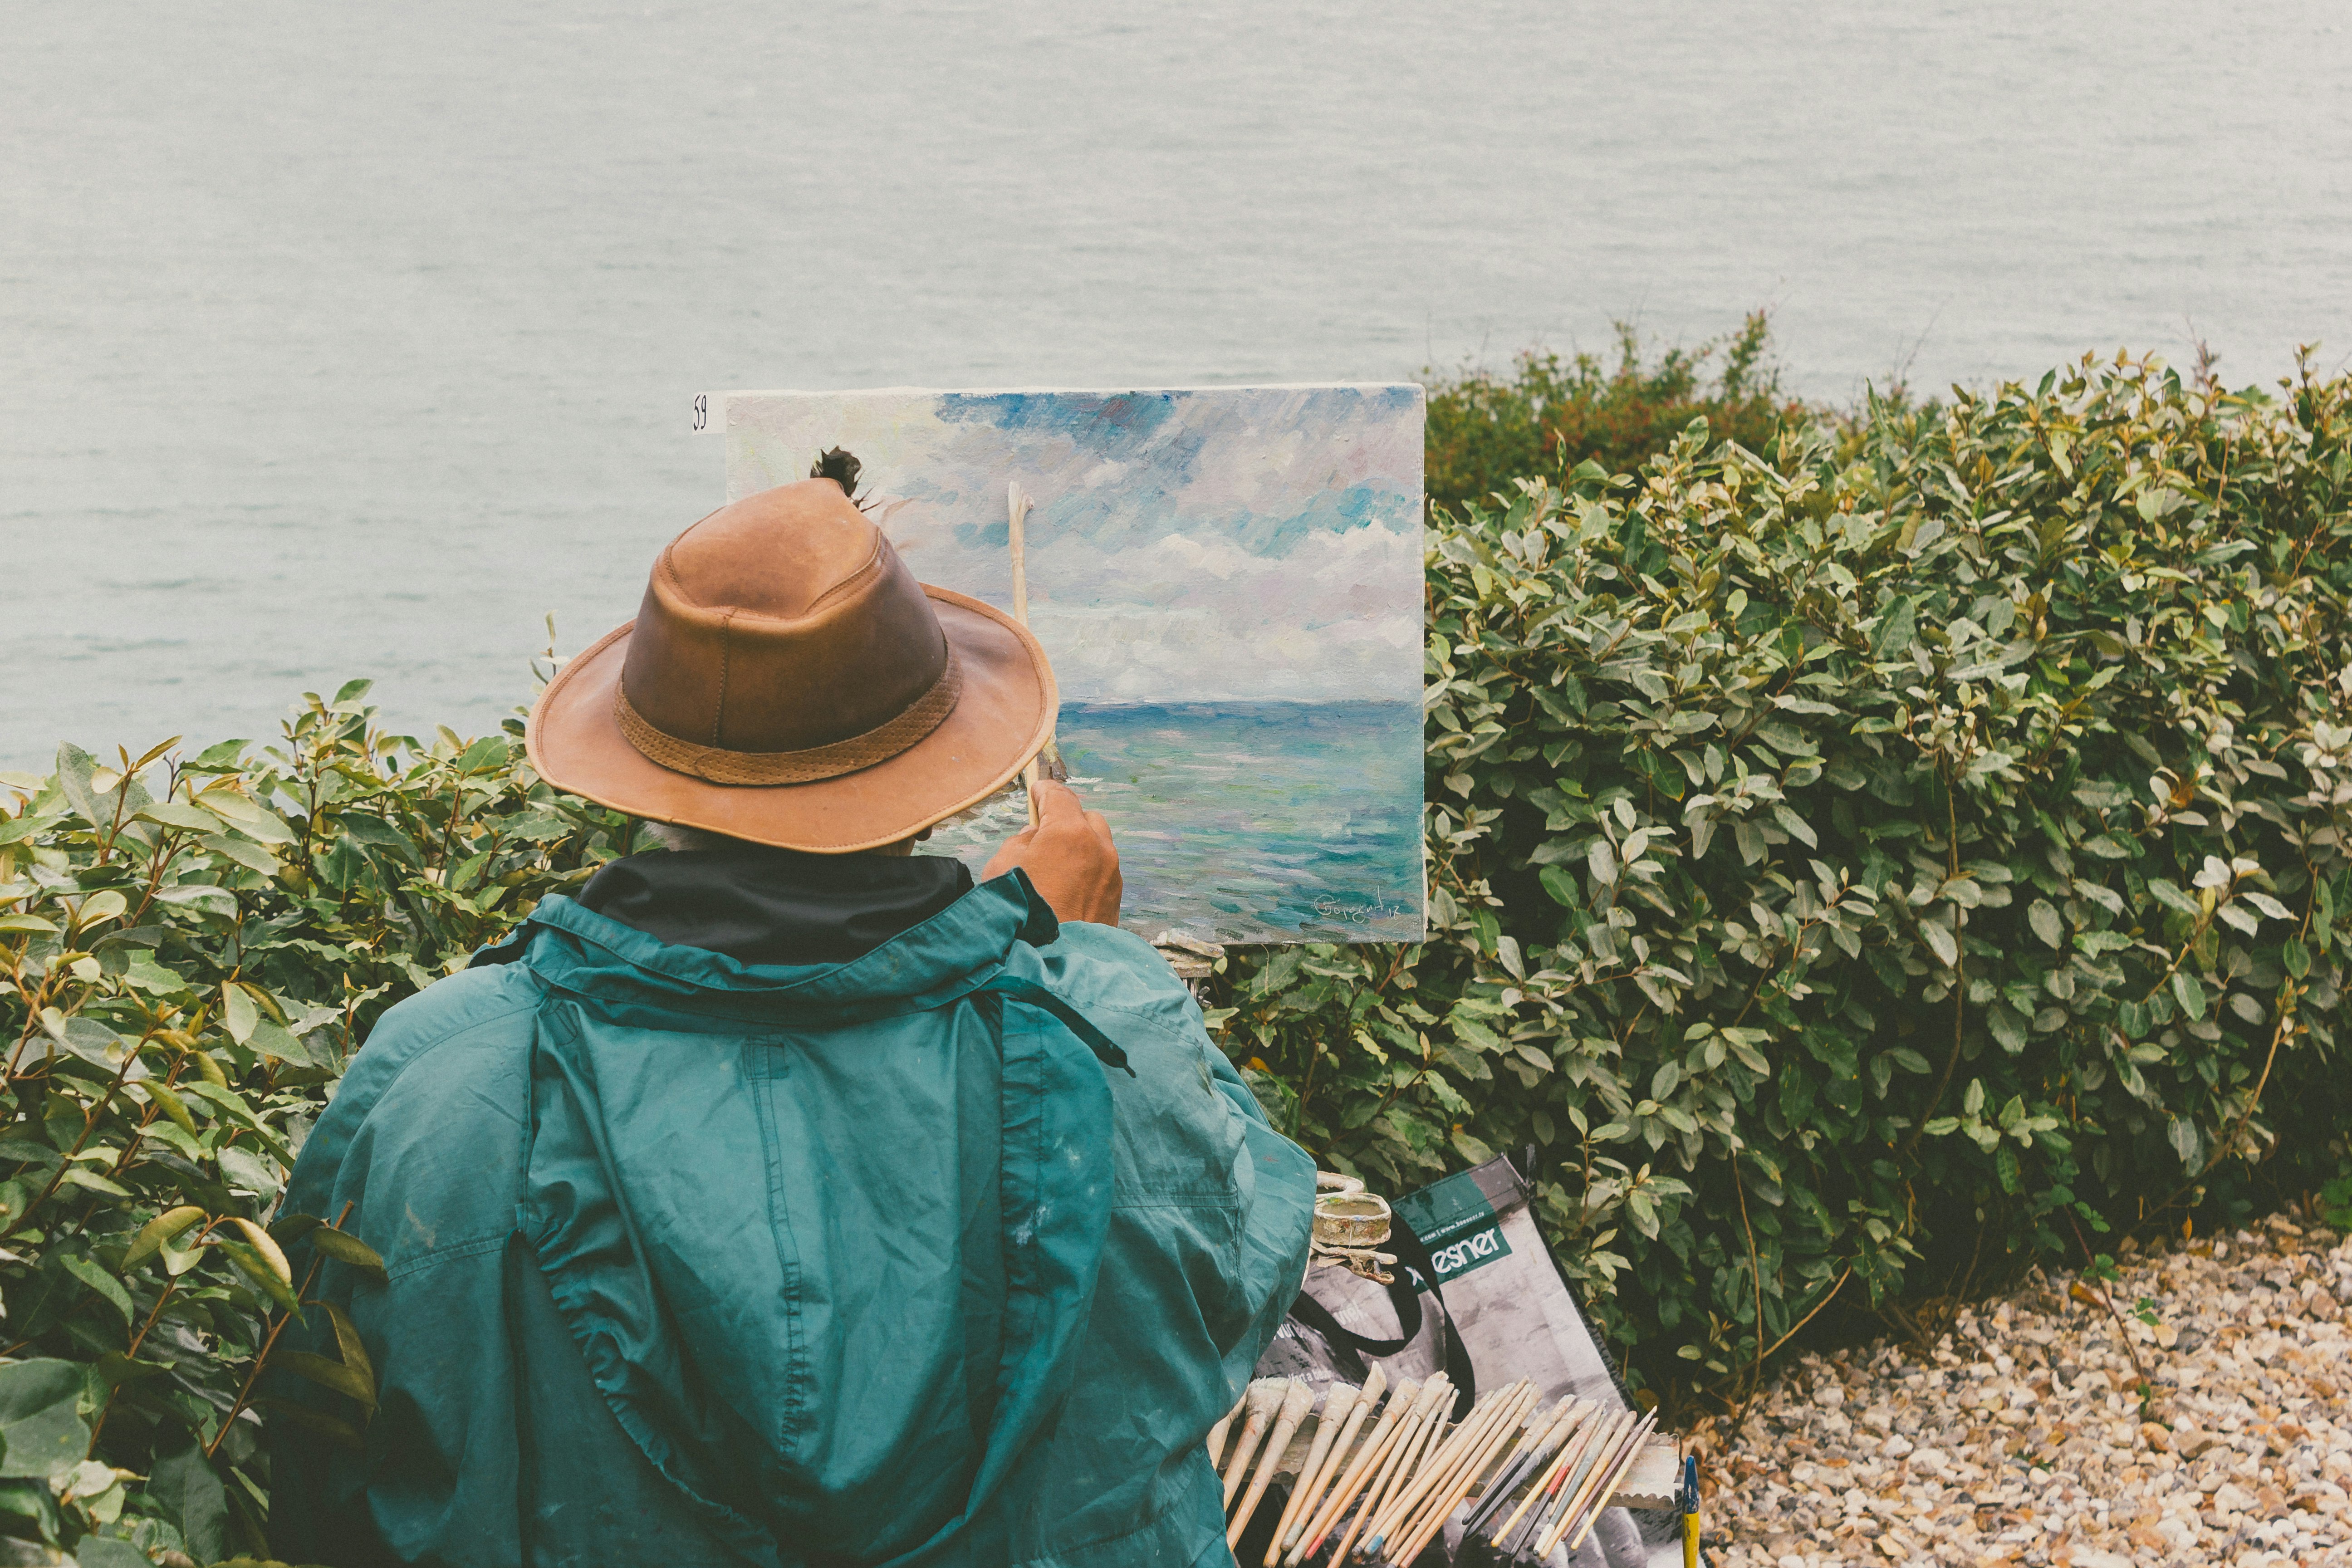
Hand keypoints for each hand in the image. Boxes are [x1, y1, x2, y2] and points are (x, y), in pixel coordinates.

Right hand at [983, 779, 1121, 925]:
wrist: (1048, 964)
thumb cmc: (1018, 913)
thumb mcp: (1001, 867)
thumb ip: (1020, 842)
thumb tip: (1035, 838)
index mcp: (1069, 833)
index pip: (1059, 796)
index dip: (1044, 791)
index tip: (1036, 791)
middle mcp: (1099, 848)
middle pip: (1086, 818)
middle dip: (1066, 820)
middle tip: (1044, 833)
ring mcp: (1111, 875)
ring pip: (1098, 845)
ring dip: (1079, 847)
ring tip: (1055, 865)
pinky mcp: (1116, 898)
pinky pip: (1102, 872)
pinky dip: (1087, 870)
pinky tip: (1067, 890)